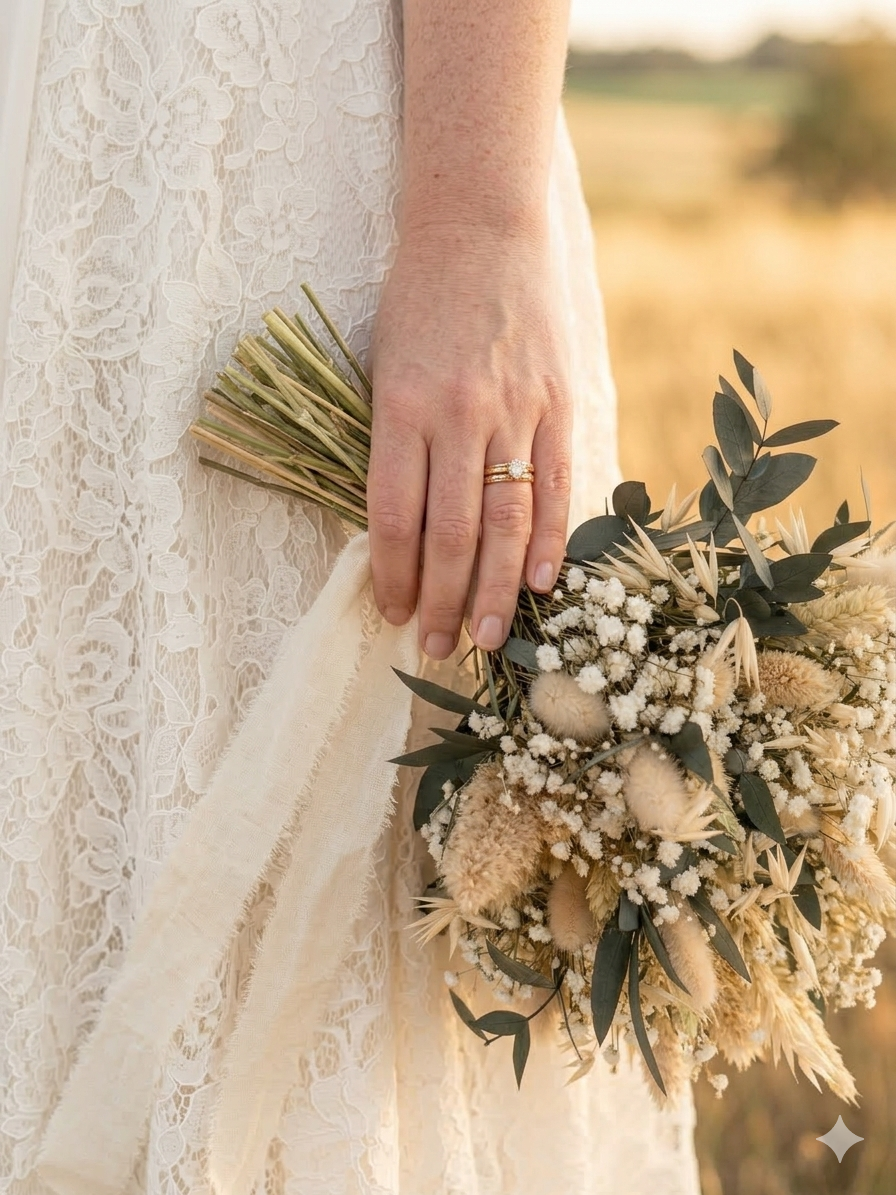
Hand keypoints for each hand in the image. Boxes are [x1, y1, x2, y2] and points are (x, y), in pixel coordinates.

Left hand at [367, 223, 572, 659]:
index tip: (395, 614)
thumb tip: (403, 528)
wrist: (480, 219)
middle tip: (441, 649)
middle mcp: (455, 414)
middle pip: (450, 534)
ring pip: (504, 521)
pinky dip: (547, 539)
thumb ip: (395, 441)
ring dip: (494, 589)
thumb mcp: (383, 363)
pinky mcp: (558, 400)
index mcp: (398, 406)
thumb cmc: (418, 296)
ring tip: (486, 638)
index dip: (395, 576)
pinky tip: (539, 583)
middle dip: (443, 601)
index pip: (393, 516)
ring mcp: (513, 409)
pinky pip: (556, 483)